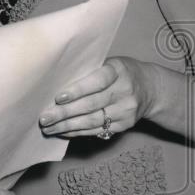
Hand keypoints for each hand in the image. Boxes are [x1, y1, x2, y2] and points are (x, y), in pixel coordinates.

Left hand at [39, 56, 155, 138]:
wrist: (150, 88)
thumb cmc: (120, 72)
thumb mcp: (110, 63)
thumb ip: (88, 71)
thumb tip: (56, 83)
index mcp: (118, 70)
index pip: (97, 81)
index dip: (77, 90)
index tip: (57, 98)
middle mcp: (124, 91)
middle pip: (91, 105)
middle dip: (64, 113)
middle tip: (44, 118)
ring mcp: (126, 111)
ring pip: (92, 121)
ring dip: (67, 126)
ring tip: (48, 128)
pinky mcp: (125, 125)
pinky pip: (97, 130)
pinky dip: (77, 132)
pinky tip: (63, 131)